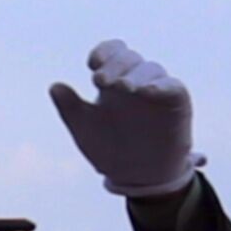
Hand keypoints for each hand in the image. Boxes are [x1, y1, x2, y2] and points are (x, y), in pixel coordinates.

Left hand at [48, 43, 196, 197]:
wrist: (136, 178)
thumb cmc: (110, 150)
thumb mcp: (84, 130)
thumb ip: (70, 108)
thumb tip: (54, 86)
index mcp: (113, 82)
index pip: (112, 53)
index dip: (104, 52)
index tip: (92, 64)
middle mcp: (136, 81)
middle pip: (129, 58)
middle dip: (115, 65)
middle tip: (100, 80)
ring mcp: (157, 91)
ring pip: (151, 69)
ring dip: (136, 74)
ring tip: (124, 87)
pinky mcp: (177, 104)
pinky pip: (174, 86)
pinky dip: (162, 85)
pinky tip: (148, 91)